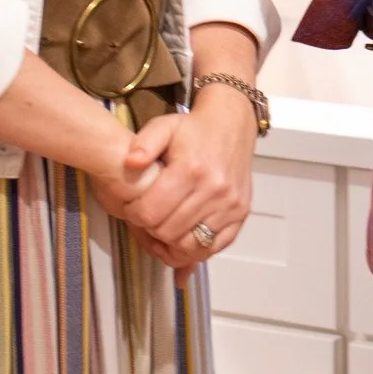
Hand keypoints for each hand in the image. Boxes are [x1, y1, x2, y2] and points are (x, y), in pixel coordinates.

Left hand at [106, 97, 259, 279]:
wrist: (231, 124)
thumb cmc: (194, 128)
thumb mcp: (163, 126)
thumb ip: (143, 143)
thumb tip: (131, 163)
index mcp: (191, 169)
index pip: (151, 214)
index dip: (134, 215)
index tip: (133, 207)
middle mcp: (214, 190)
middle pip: (168, 232)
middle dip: (150, 229)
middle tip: (146, 218)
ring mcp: (230, 204)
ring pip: (190, 245)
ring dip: (171, 243)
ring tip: (162, 229)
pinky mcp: (241, 213)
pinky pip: (214, 247)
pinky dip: (195, 249)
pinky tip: (182, 238)